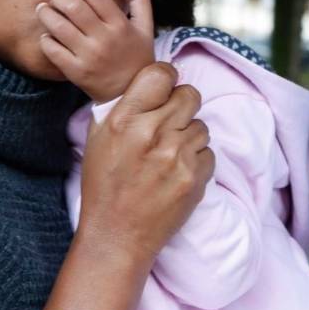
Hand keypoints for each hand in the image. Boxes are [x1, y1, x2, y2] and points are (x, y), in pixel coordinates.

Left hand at [37, 0, 154, 102]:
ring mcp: (89, 57)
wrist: (130, 92)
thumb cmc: (137, 57)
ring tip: (43, 9)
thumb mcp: (145, 28)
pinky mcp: (76, 72)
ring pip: (59, 27)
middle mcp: (104, 39)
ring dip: (46, 13)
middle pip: (73, 8)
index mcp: (121, 25)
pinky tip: (47, 35)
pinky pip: (53, 50)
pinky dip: (46, 39)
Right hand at [77, 62, 214, 263]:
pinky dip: (197, 161)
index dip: (166, 80)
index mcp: (124, 119)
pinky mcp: (195, 177)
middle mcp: (152, 133)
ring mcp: (176, 156)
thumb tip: (154, 81)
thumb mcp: (100, 138)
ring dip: (189, 136)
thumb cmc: (105, 184)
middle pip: (190, 95)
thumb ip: (126, 106)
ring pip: (201, 125)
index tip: (164, 90)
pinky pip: (209, 152)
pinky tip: (176, 173)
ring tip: (168, 155)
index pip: (161, 74)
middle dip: (181, 107)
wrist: (117, 235)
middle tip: (168, 124)